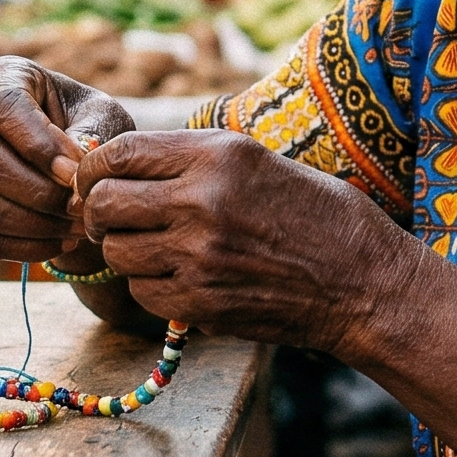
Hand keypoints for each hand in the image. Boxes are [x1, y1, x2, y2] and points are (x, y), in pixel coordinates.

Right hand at [0, 56, 135, 262]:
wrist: (72, 157)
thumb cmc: (88, 125)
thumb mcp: (102, 117)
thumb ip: (91, 135)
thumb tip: (70, 173)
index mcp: (2, 77)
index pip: (5, 108)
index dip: (39, 145)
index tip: (76, 174)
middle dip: (36, 191)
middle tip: (80, 207)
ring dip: (31, 224)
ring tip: (75, 228)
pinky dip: (24, 248)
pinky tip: (61, 242)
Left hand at [74, 129, 418, 355]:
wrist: (363, 282)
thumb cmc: (316, 214)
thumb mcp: (255, 160)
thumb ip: (188, 159)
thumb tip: (116, 166)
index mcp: (217, 154)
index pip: (118, 153)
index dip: (92, 168)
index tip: (93, 179)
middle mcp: (202, 200)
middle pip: (104, 203)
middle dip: (98, 211)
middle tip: (112, 218)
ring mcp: (199, 255)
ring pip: (116, 252)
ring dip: (126, 250)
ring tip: (155, 249)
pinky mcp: (201, 302)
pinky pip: (141, 292)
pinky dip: (150, 286)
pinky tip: (180, 278)